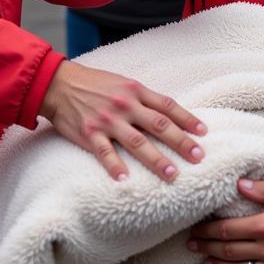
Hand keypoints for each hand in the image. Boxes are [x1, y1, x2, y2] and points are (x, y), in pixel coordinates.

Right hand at [40, 60, 206, 181]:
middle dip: (180, 142)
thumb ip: (144, 99)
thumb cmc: (95, 84)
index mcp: (135, 90)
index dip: (187, 118)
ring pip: (137, 142)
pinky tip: (125, 180)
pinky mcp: (89, 134)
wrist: (60, 84)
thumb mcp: (123, 83)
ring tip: (172, 174)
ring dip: (156, 159)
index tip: (203, 133)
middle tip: (198, 157)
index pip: (167, 105)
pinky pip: (104, 153)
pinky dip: (115, 166)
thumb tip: (170, 116)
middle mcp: (125, 105)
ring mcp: (107, 120)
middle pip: (159, 125)